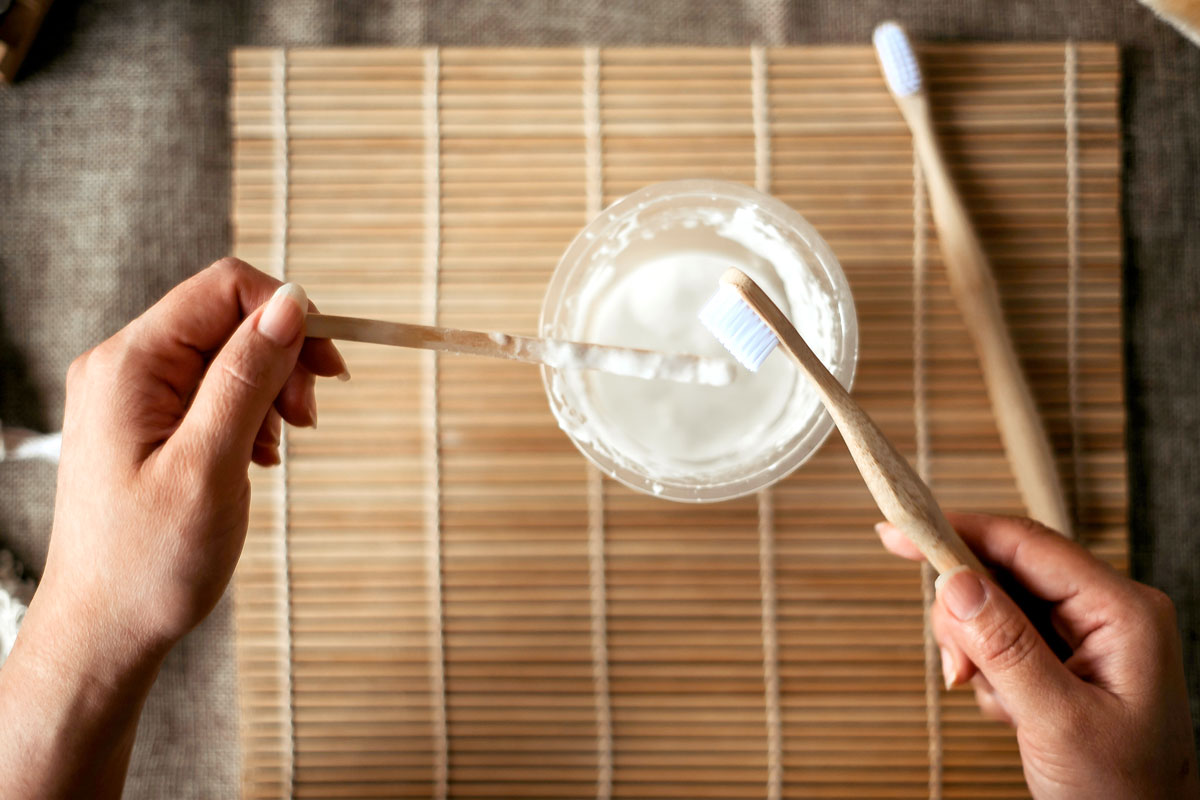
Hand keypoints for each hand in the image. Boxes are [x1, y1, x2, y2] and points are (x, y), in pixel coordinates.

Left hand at [0, 257, 343, 798]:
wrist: (105, 631)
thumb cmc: (149, 562)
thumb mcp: (211, 465)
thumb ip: (246, 377)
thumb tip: (291, 304)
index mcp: (130, 365)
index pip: (224, 288)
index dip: (288, 315)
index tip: (328, 369)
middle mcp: (124, 367)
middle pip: (228, 318)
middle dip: (282, 358)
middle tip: (309, 418)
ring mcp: (131, 395)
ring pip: (226, 354)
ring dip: (269, 390)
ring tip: (276, 447)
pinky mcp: (145, 423)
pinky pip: (212, 389)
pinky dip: (249, 414)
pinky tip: (257, 456)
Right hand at [876, 513, 1198, 798]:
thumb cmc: (1124, 793)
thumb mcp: (1057, 721)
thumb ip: (1005, 648)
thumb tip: (954, 582)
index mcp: (1122, 610)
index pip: (1026, 544)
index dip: (957, 532)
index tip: (897, 533)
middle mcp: (1106, 611)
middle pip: (1005, 572)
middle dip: (966, 616)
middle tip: (957, 667)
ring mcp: (1087, 635)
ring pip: (997, 607)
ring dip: (976, 650)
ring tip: (994, 700)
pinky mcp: (1067, 658)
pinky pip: (1004, 638)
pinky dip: (988, 670)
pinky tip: (1009, 709)